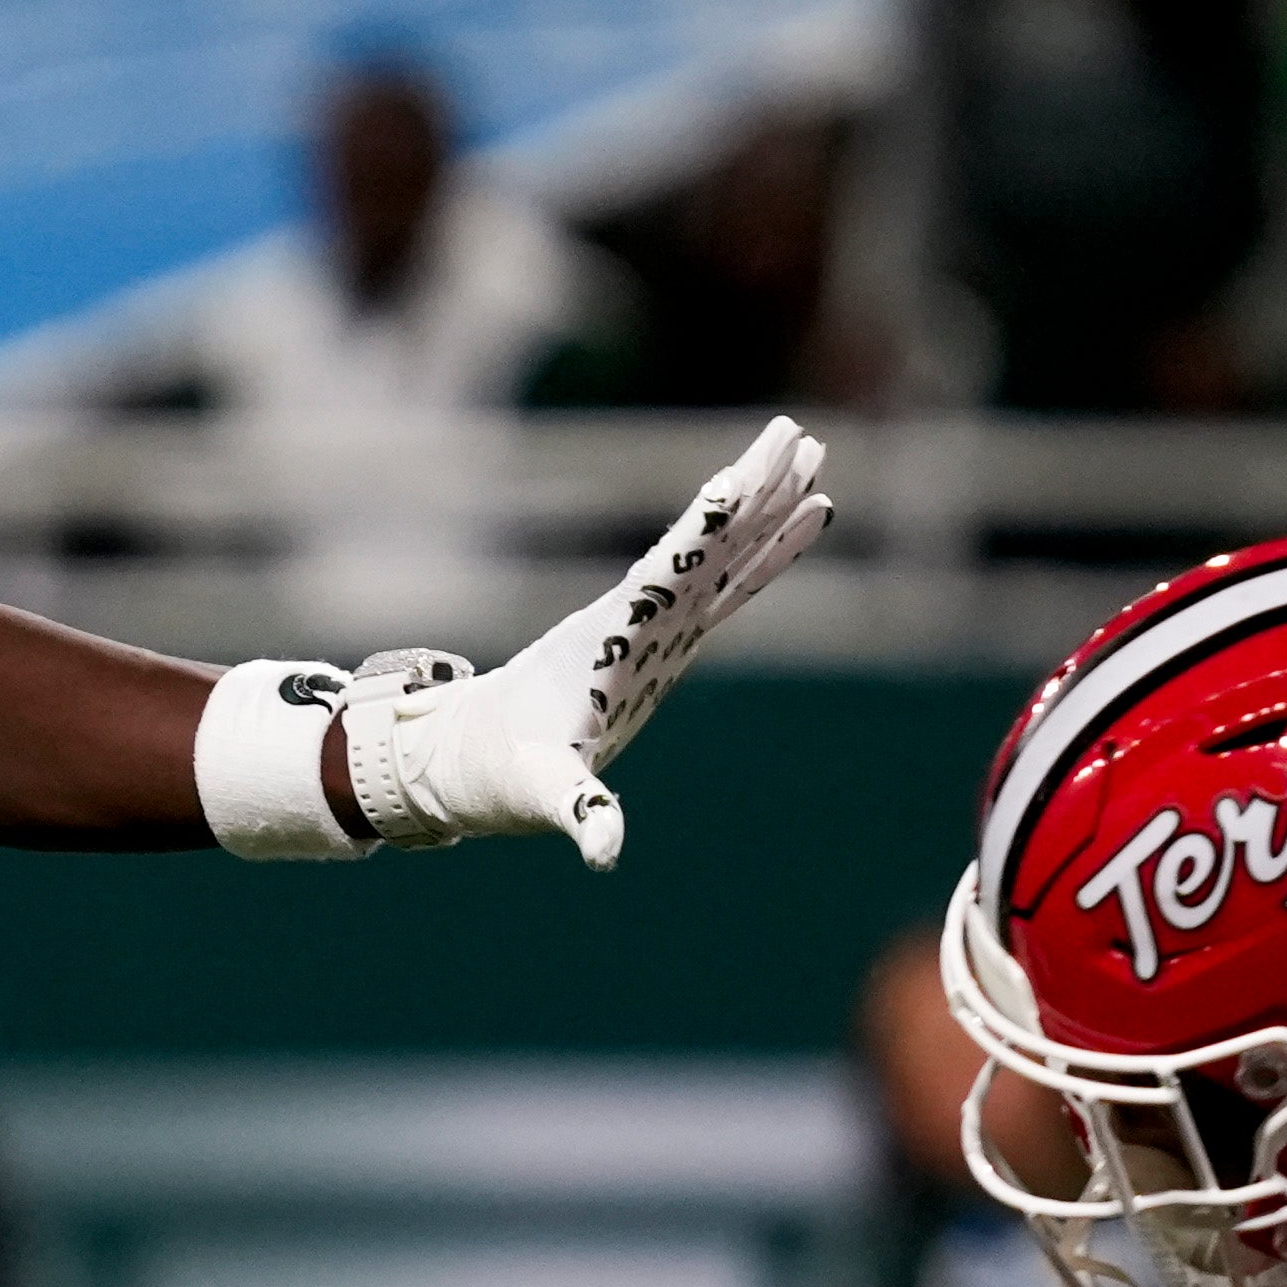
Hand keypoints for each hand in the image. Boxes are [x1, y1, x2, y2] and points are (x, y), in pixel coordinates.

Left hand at [337, 417, 834, 869]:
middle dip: (752, 492)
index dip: (713, 521)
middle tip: (798, 434)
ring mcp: (659, 626)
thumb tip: (604, 852)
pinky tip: (806, 520)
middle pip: (706, 543)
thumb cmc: (504, 771)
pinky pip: (730, 588)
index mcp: (615, 635)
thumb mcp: (541, 794)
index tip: (746, 470)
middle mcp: (641, 618)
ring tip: (814, 454)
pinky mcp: (669, 642)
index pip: (673, 566)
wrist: (472, 756)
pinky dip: (768, 555)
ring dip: (768, 509)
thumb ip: (576, 814)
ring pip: (724, 555)